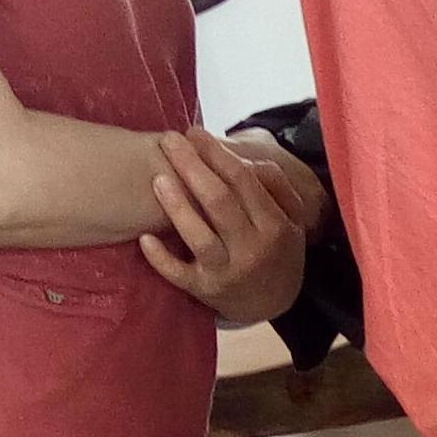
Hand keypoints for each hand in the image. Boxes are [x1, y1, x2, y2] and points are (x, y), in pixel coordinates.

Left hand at [141, 127, 310, 324]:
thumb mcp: (292, 221)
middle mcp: (252, 248)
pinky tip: (144, 238)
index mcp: (274, 226)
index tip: (195, 133)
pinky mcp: (204, 290)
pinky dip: (161, 258)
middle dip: (192, 166)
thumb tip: (249, 160)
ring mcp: (226, 271)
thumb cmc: (276, 250)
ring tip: (157, 177)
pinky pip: (178, 274)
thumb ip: (276, 188)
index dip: (217, 154)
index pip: (244, 182)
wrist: (272, 304)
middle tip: (169, 141)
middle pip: (219, 201)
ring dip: (177, 205)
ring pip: (198, 236)